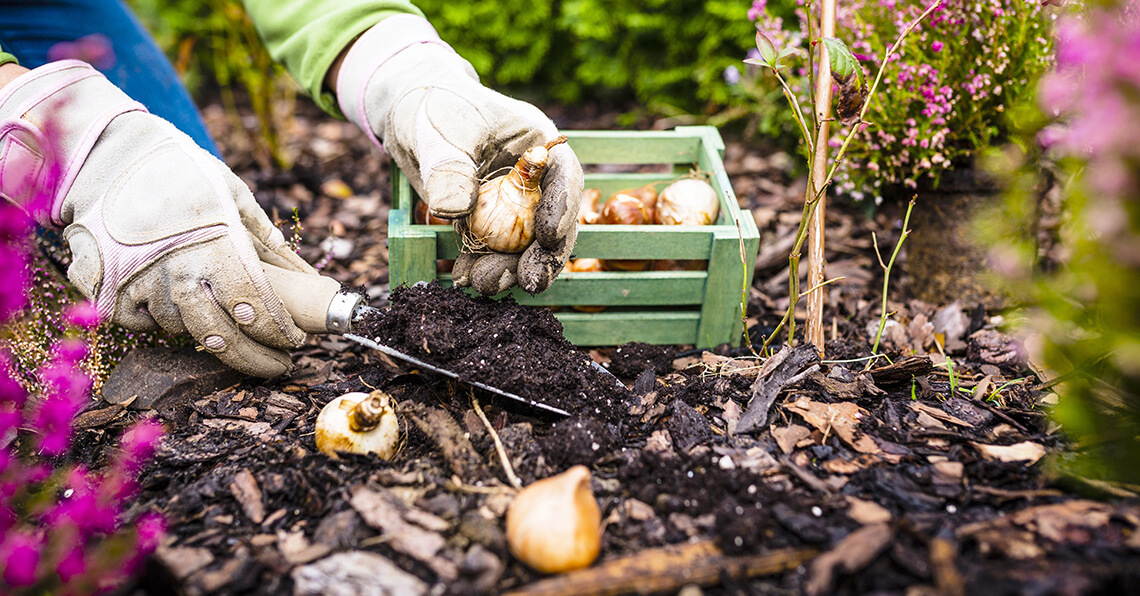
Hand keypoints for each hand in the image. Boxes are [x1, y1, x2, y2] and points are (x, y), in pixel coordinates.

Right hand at [0, 60, 319, 377]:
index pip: (256, 308)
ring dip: (208, 333)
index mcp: (215, 248)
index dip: (279, 331)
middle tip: (277, 365)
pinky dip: (157, 321)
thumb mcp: (230, 191)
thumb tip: (296, 264)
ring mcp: (139, 284)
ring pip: (181, 330)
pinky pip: (139, 323)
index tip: (296, 341)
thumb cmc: (179, 171)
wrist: (107, 156)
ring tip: (228, 327)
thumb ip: (261, 232)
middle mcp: (177, 273)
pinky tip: (176, 311)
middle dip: (254, 358)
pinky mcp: (106, 290)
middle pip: (220, 337)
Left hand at [334, 15, 582, 294]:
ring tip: (483, 282)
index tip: (549, 236)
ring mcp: (511, 205)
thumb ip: (450, 169)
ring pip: (522, 246)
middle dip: (542, 256)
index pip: (565, 179)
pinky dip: (479, 266)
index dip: (563, 209)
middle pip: (551, 223)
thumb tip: (455, 209)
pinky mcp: (486, 223)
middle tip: (530, 281)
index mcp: (539, 145)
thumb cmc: (435, 107)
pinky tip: (463, 278)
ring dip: (508, 269)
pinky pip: (490, 251)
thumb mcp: (443, 131)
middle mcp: (533, 180)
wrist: (409, 114)